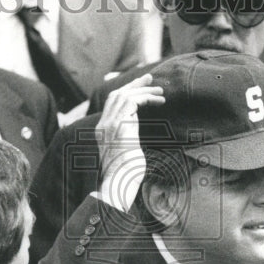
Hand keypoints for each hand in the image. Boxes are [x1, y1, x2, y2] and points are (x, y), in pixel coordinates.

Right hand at [96, 73, 163, 211]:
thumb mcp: (126, 155)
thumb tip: (132, 139)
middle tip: (149, 78)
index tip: (140, 88)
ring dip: (143, 90)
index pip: (111, 105)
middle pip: (115, 95)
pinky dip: (146, 98)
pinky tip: (158, 101)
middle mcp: (103, 126)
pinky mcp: (119, 126)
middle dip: (133, 85)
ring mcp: (109, 125)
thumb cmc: (125, 177)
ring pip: (124, 95)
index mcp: (103, 132)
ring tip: (160, 90)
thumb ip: (127, 142)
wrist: (118, 185)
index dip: (125, 93)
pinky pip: (133, 102)